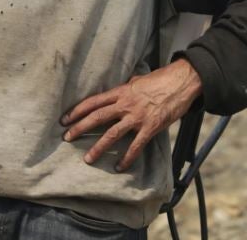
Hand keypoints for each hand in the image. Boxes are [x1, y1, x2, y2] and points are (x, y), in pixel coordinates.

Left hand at [60, 59, 202, 171]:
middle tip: (67, 138)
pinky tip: (119, 167)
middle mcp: (125, 104)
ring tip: (88, 159)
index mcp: (121, 92)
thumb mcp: (138, 80)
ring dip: (98, 147)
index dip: (77, 110)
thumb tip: (119, 91)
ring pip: (112, 134)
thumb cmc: (160, 79)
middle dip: (79, 128)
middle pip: (97, 117)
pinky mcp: (150, 128)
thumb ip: (126, 88)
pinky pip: (135, 146)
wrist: (181, 82)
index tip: (65, 119)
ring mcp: (137, 116)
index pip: (93, 101)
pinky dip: (127, 158)